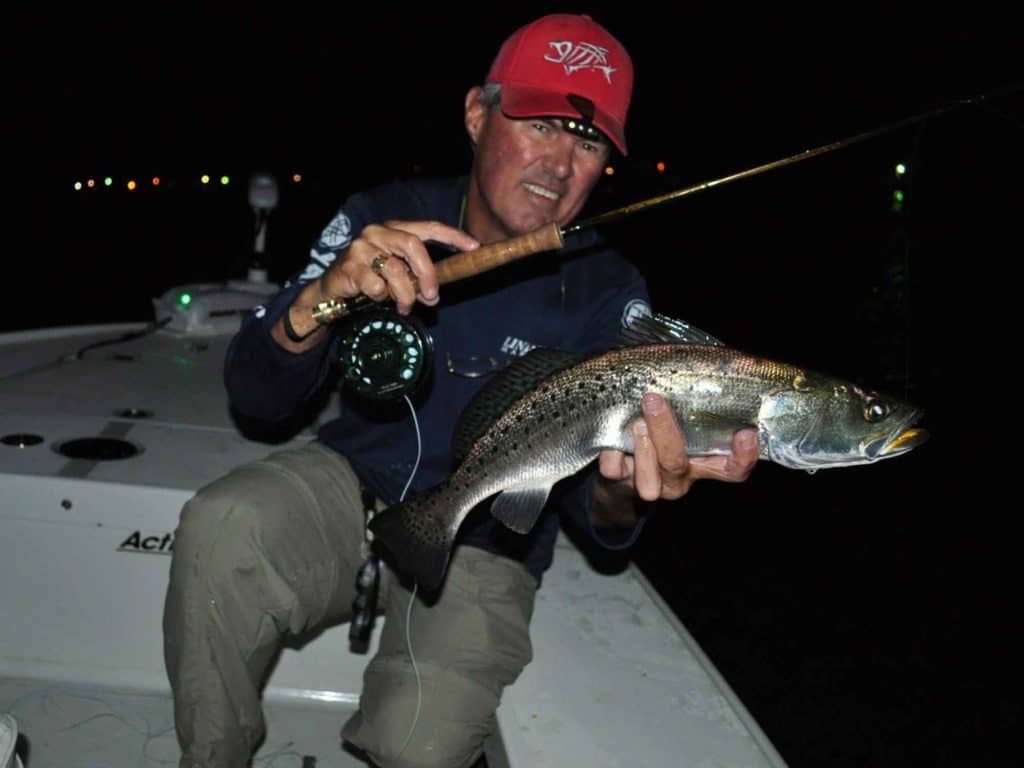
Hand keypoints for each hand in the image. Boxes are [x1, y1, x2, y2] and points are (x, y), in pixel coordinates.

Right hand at [320, 220, 478, 314]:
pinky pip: (376, 286)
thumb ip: (417, 279)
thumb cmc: (371, 279)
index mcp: (394, 229)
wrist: (332, 289)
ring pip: (396, 271)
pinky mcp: (350, 266)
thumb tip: (433, 295)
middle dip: (428, 273)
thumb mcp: (398, 274)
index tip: (473, 247)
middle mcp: (378, 232)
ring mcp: (362, 247)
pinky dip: (381, 297)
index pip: (428, 227)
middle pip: (413, 245)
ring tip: (404, 307)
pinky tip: (375, 298)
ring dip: (406, 295)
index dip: (453, 236)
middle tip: (432, 296)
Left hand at [598, 392, 758, 500]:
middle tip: (654, 400)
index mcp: (704, 462)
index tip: (746, 433)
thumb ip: (699, 398)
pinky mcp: (620, 481)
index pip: (734, 469)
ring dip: (641, 449)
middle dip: (666, 433)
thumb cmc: (665, 425)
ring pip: (648, 481)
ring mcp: (650, 483)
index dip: (743, 456)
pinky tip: (611, 436)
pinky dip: (611, 454)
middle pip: (678, 464)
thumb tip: (709, 360)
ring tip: (636, 422)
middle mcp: (680, 477)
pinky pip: (614, 472)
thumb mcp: (688, 413)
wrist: (623, 462)